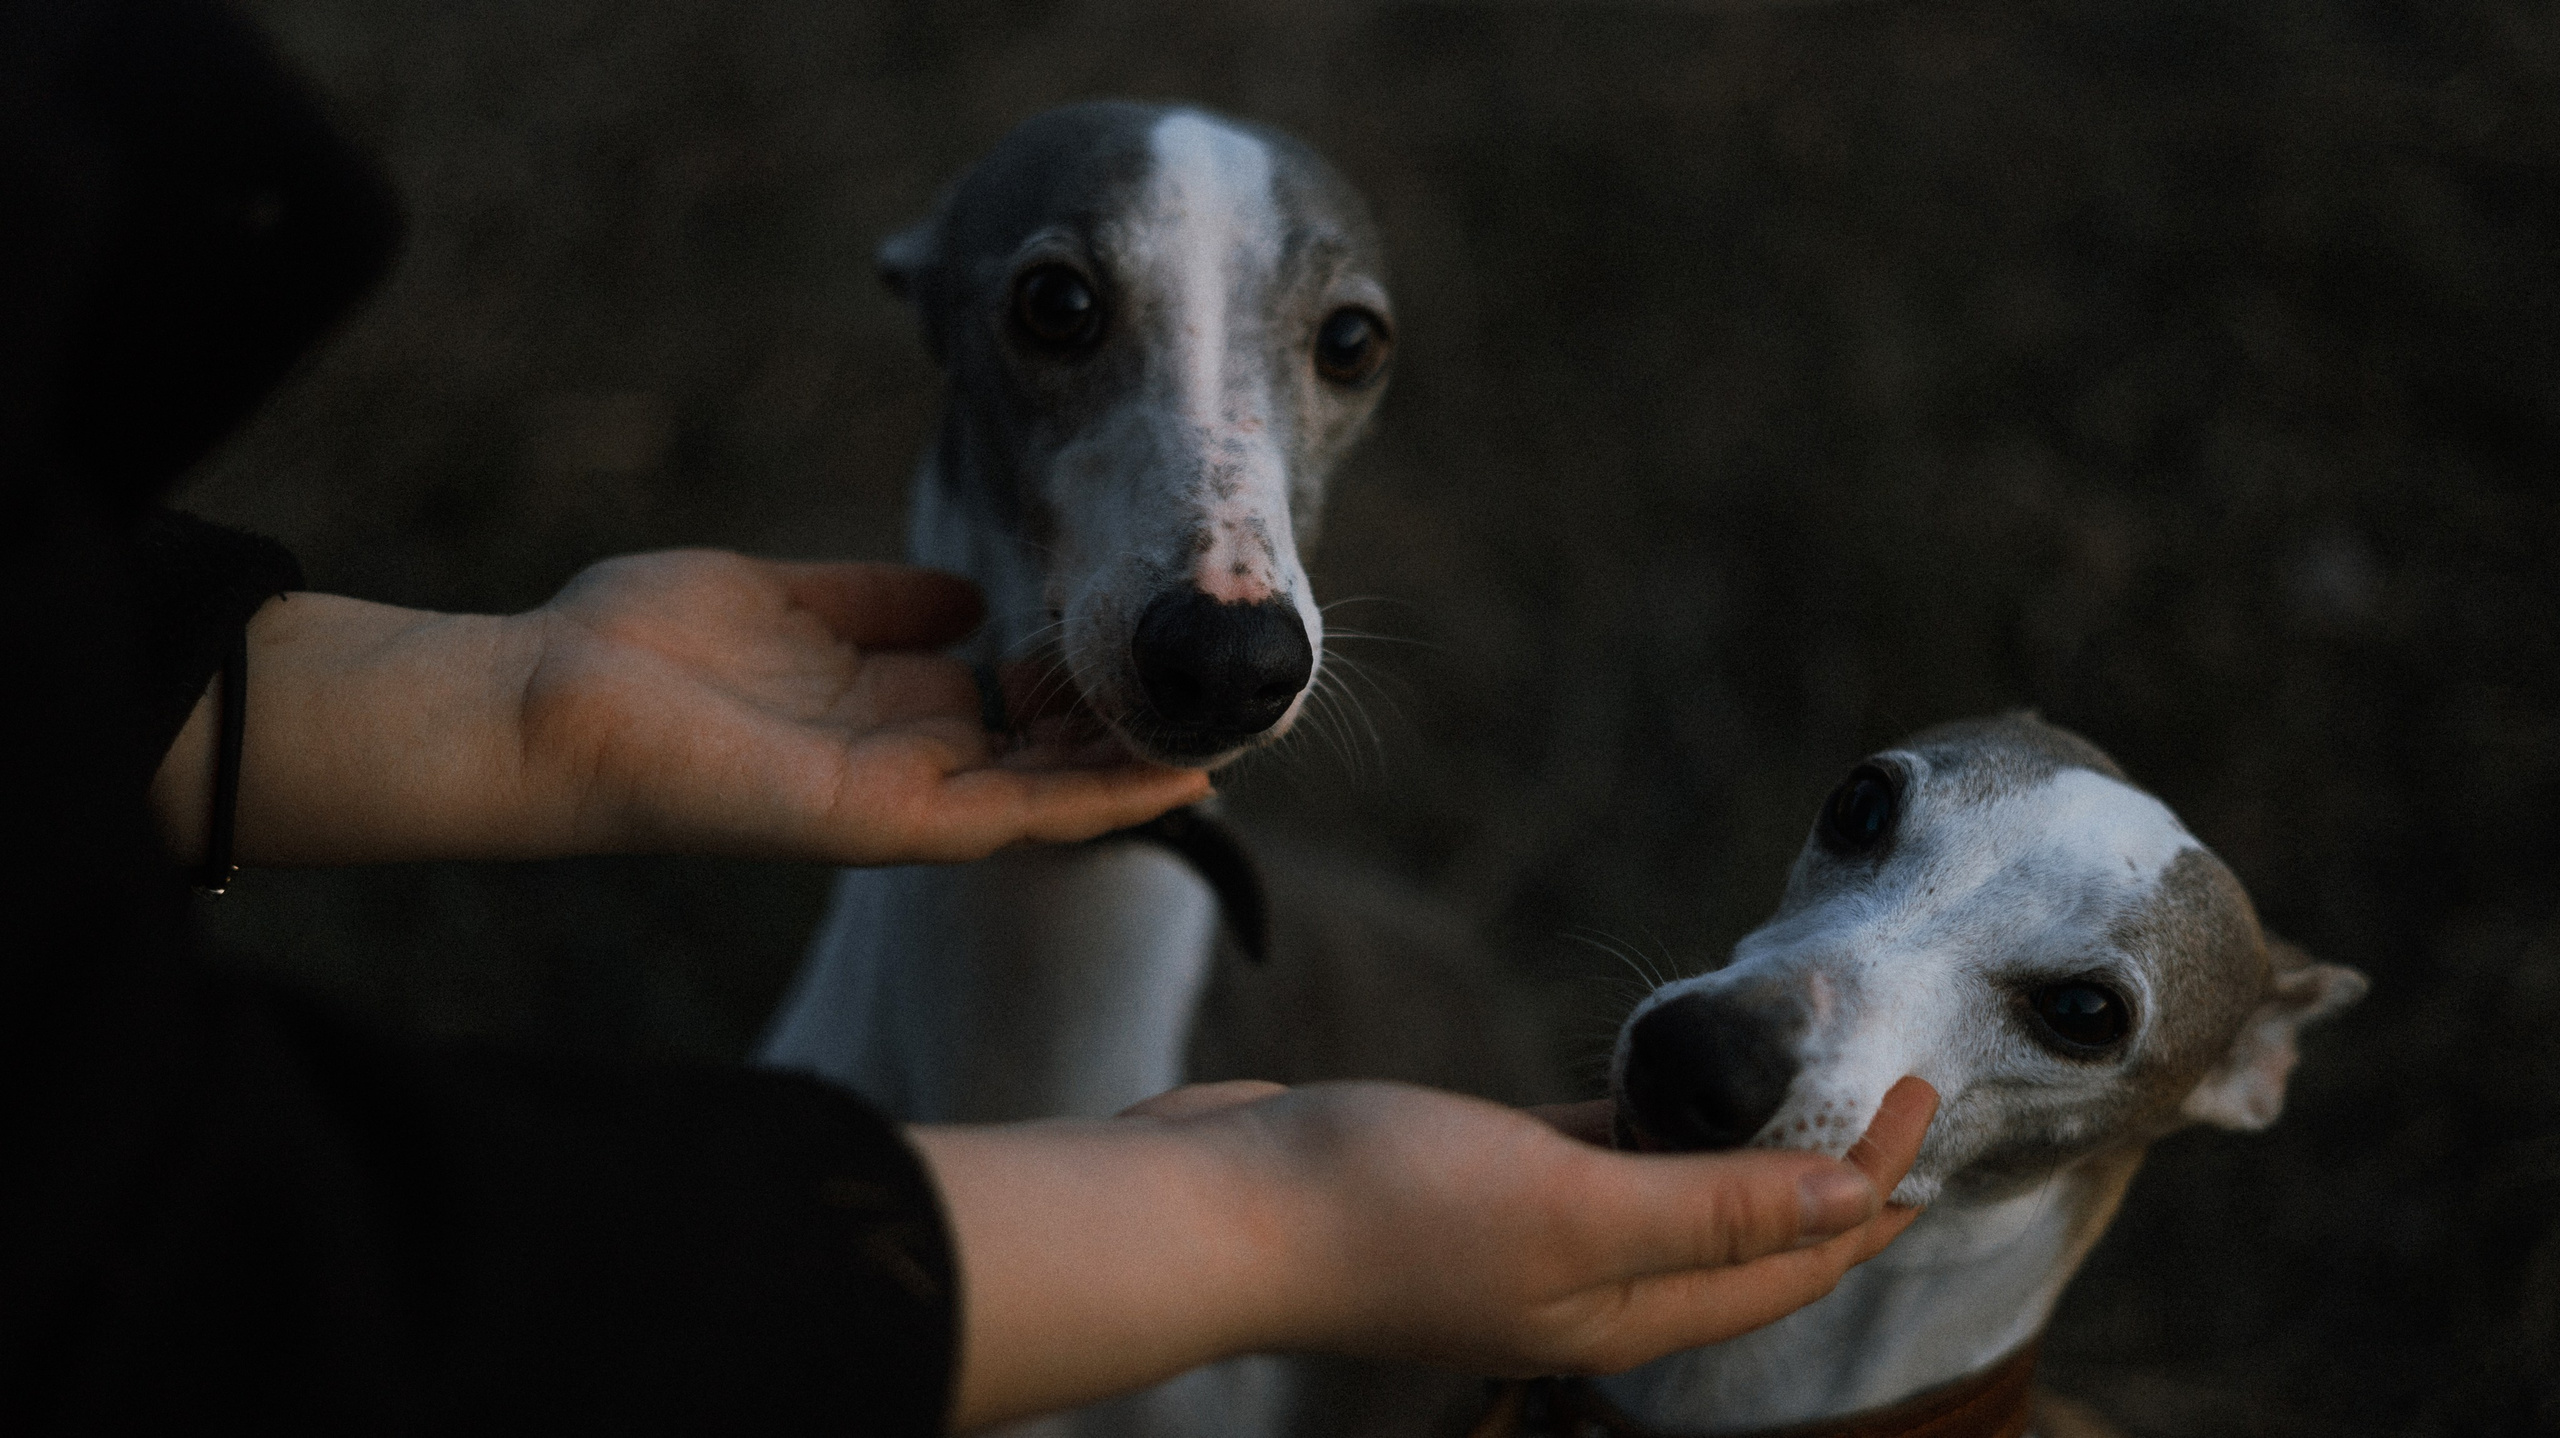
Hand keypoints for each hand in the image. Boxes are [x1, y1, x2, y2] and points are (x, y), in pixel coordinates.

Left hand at [153, 550, 1209, 865]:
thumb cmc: (638, 650)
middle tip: (1215, 696)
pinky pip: (1011, 814)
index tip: (1149, 648)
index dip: (1085, 687)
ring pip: (1049, 791)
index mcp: (880, 717)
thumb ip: (872, 604)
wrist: (545, 699)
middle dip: (1129, 729)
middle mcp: (901, 766)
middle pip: (1046, 754)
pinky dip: (1094, 799)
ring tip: (1225, 734)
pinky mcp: (880, 819)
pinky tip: (1167, 773)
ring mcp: (896, 800)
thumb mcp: (780, 600)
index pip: (1013, 713)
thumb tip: (966, 597)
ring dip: (1134, 768)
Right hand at [913, 1076, 1936, 1429]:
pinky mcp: (1470, 1181)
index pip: (1790, 1259)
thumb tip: (1857, 1201)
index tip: (1926, 1092)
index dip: (1868, 1186)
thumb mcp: (1574, 1205)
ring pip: (1671, 1195)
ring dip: (1743, 1148)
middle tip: (1893, 1085)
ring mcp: (1526, 1236)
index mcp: (1626, 1311)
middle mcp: (1588, 1287)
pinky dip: (1645, 1125)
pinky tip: (1660, 1081)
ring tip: (1803, 1082)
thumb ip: (1715, 1208)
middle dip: (1828, 1175)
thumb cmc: (1386, 1208)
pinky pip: (1591, 1157)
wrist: (1215, 1206)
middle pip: (1745, 1236)